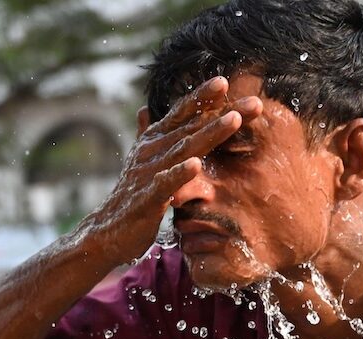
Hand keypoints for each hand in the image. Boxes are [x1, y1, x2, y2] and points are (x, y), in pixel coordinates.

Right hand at [75, 76, 261, 263]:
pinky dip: (180, 173)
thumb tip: (145, 109)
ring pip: (185, 149)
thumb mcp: (140, 162)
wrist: (107, 232)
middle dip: (223, 112)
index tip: (225, 81)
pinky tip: (197, 164)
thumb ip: (147, 134)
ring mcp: (150, 172)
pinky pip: (166, 183)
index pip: (182, 113)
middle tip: (255, 102)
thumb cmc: (131, 197)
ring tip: (235, 120)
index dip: (202, 96)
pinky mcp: (148, 198)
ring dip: (210, 133)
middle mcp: (153, 150)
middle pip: (193, 126)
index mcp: (154, 140)